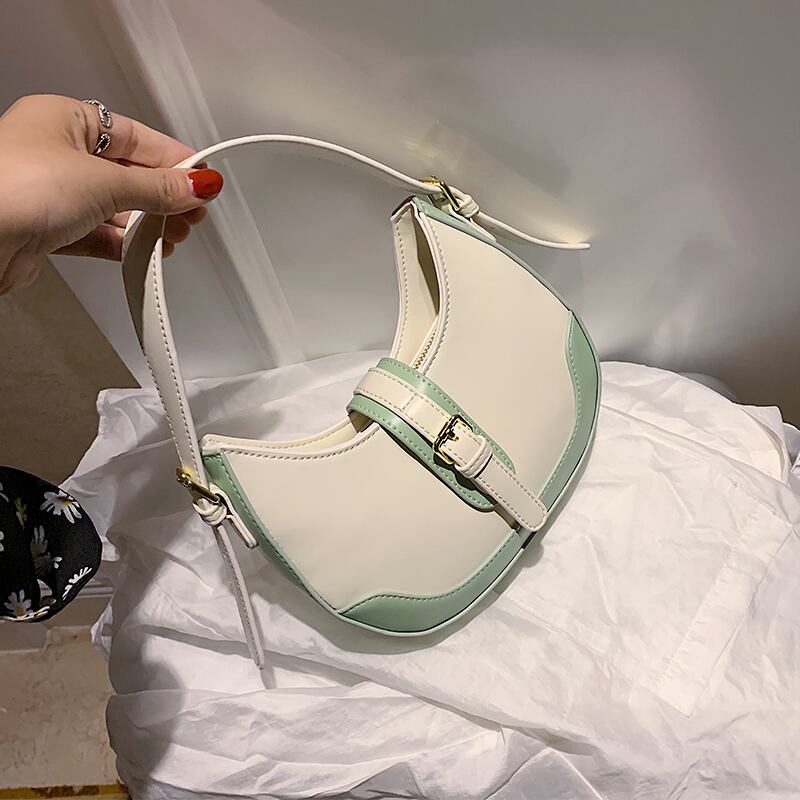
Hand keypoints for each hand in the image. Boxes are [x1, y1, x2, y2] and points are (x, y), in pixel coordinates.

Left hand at [0, 94, 222, 294]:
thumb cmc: (14, 189)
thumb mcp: (104, 182)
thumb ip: (157, 188)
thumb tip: (196, 184)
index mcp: (63, 119)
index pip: (133, 136)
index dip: (172, 159)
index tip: (201, 179)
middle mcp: (55, 153)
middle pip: (127, 175)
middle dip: (162, 198)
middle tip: (191, 214)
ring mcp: (51, 193)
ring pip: (113, 208)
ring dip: (145, 226)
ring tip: (172, 237)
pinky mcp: (48, 231)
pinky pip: (96, 235)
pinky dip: (123, 245)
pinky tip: (143, 252)